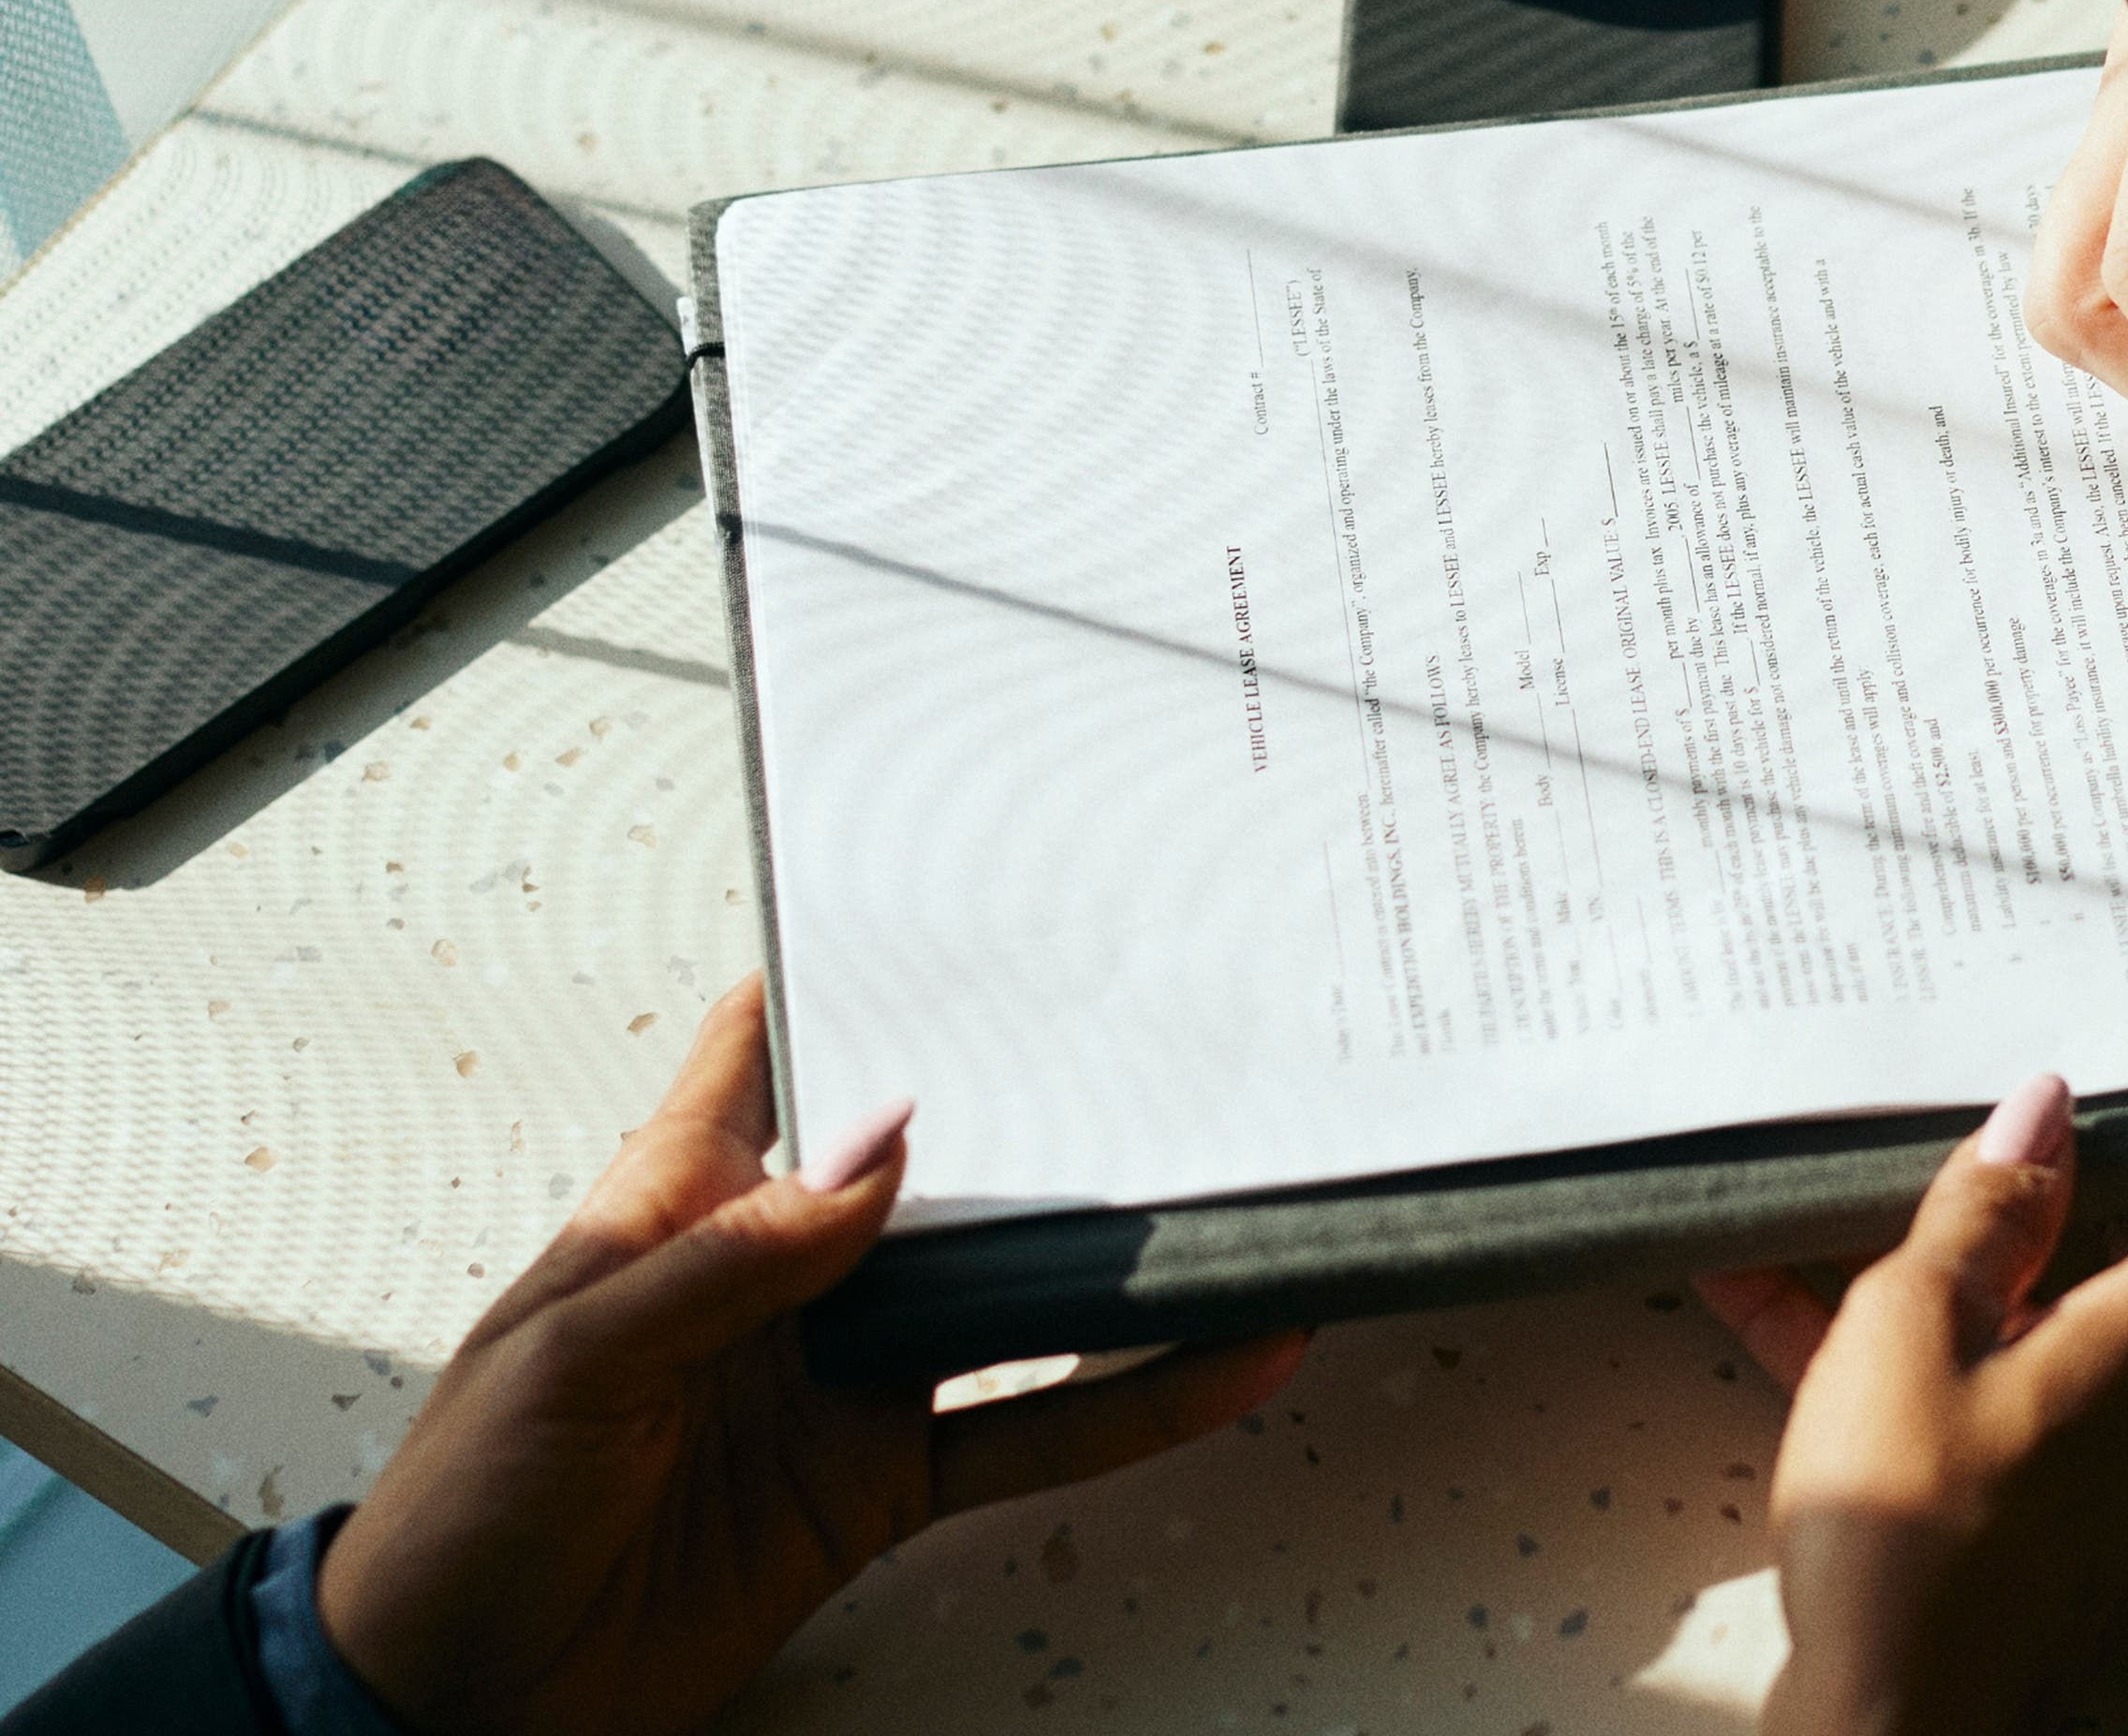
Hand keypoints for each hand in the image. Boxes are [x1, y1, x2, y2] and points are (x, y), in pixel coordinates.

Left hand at [318, 976, 1307, 1735]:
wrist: (460, 1705)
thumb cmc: (461, 1519)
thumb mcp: (574, 1359)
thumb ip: (733, 1257)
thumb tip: (874, 1152)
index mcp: (673, 1211)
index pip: (758, 1059)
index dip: (836, 981)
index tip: (943, 916)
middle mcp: (774, 1283)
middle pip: (927, 1175)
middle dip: (1029, 1115)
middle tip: (1147, 1055)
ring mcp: (837, 1384)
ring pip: (1001, 1302)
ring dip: (1103, 1269)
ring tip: (1222, 1214)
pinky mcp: (876, 1486)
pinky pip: (1025, 1438)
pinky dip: (1125, 1409)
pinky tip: (1210, 1372)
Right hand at [1700, 1077, 2127, 1734]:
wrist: (1888, 1723)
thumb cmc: (1915, 1535)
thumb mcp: (1915, 1327)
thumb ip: (1982, 1213)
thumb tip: (2038, 1116)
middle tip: (2067, 1143)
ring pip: (2096, 1323)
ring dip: (1988, 1279)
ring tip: (1843, 1227)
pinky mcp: (2079, 1516)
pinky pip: (2021, 1389)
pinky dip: (1933, 1349)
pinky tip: (1794, 1306)